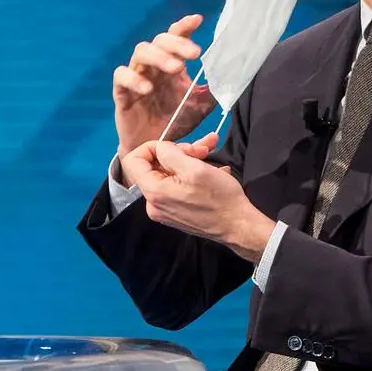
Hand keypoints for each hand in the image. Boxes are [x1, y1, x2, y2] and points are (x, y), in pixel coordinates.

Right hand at [113, 14, 216, 161]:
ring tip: (176, 68)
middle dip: (177, 43)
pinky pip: (121, 77)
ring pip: (141, 52)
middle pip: (160, 41)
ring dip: (159, 57)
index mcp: (173, 65)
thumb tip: (231, 75)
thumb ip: (213, 90)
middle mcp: (155, 66)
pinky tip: (148, 88)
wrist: (155, 147)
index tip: (198, 20)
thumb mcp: (201, 106)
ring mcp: (137, 77)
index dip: (185, 27)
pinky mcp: (122, 92)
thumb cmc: (176, 121)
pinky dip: (134, 79)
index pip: (177, 37)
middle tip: (195, 53)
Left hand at [121, 134, 274, 261]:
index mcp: (154, 192)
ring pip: (170, 175)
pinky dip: (193, 174)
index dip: (153, 146)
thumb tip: (161, 148)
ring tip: (212, 152)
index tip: (176, 145)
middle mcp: (154, 203)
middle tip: (204, 149)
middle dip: (180, 152)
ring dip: (190, 160)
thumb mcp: (195, 168)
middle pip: (156, 167)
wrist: (238, 226)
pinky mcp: (176, 212)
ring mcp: (165, 209)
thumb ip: (171, 154)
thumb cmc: (219, 197)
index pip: (134, 160)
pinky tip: (214, 170)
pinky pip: (177, 186)